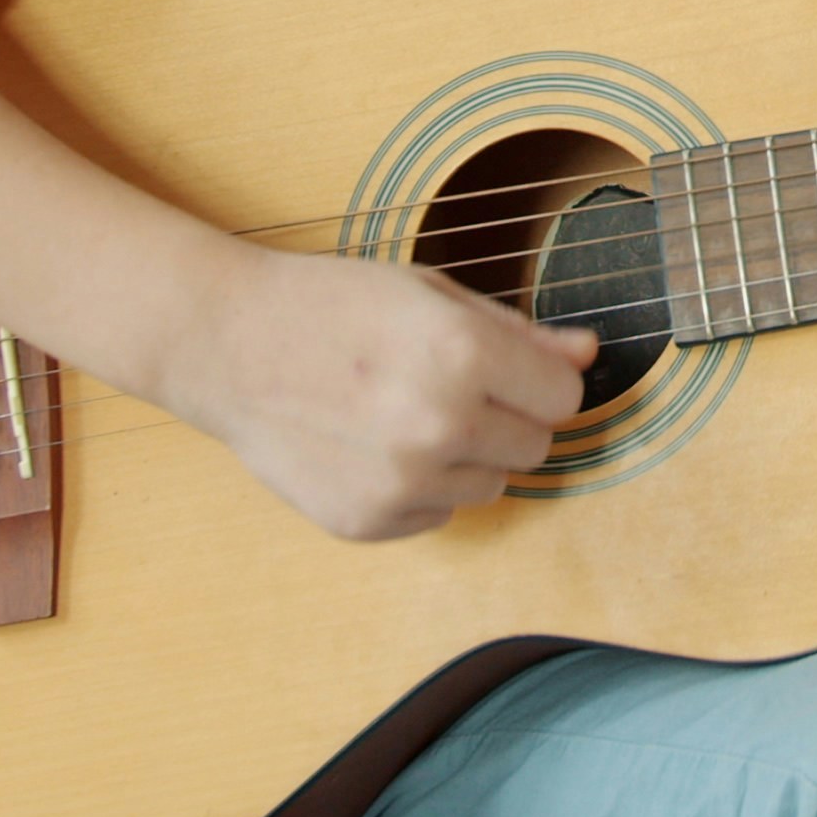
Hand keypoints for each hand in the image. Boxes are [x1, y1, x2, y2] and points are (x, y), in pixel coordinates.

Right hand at [169, 246, 595, 540]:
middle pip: (535, 448)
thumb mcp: (430, 294)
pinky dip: (419, 487)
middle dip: (507, 418)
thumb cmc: (331, 305)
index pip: (564, 399)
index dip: (540, 380)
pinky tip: (371, 444)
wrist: (227, 345)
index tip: (509, 369)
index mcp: (462, 355)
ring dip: (465, 455)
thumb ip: (518, 332)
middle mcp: (438, 425)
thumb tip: (589, 355)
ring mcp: (401, 483)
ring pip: (490, 487)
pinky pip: (436, 515)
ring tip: (403, 412)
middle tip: (448, 385)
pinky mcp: (368, 522)